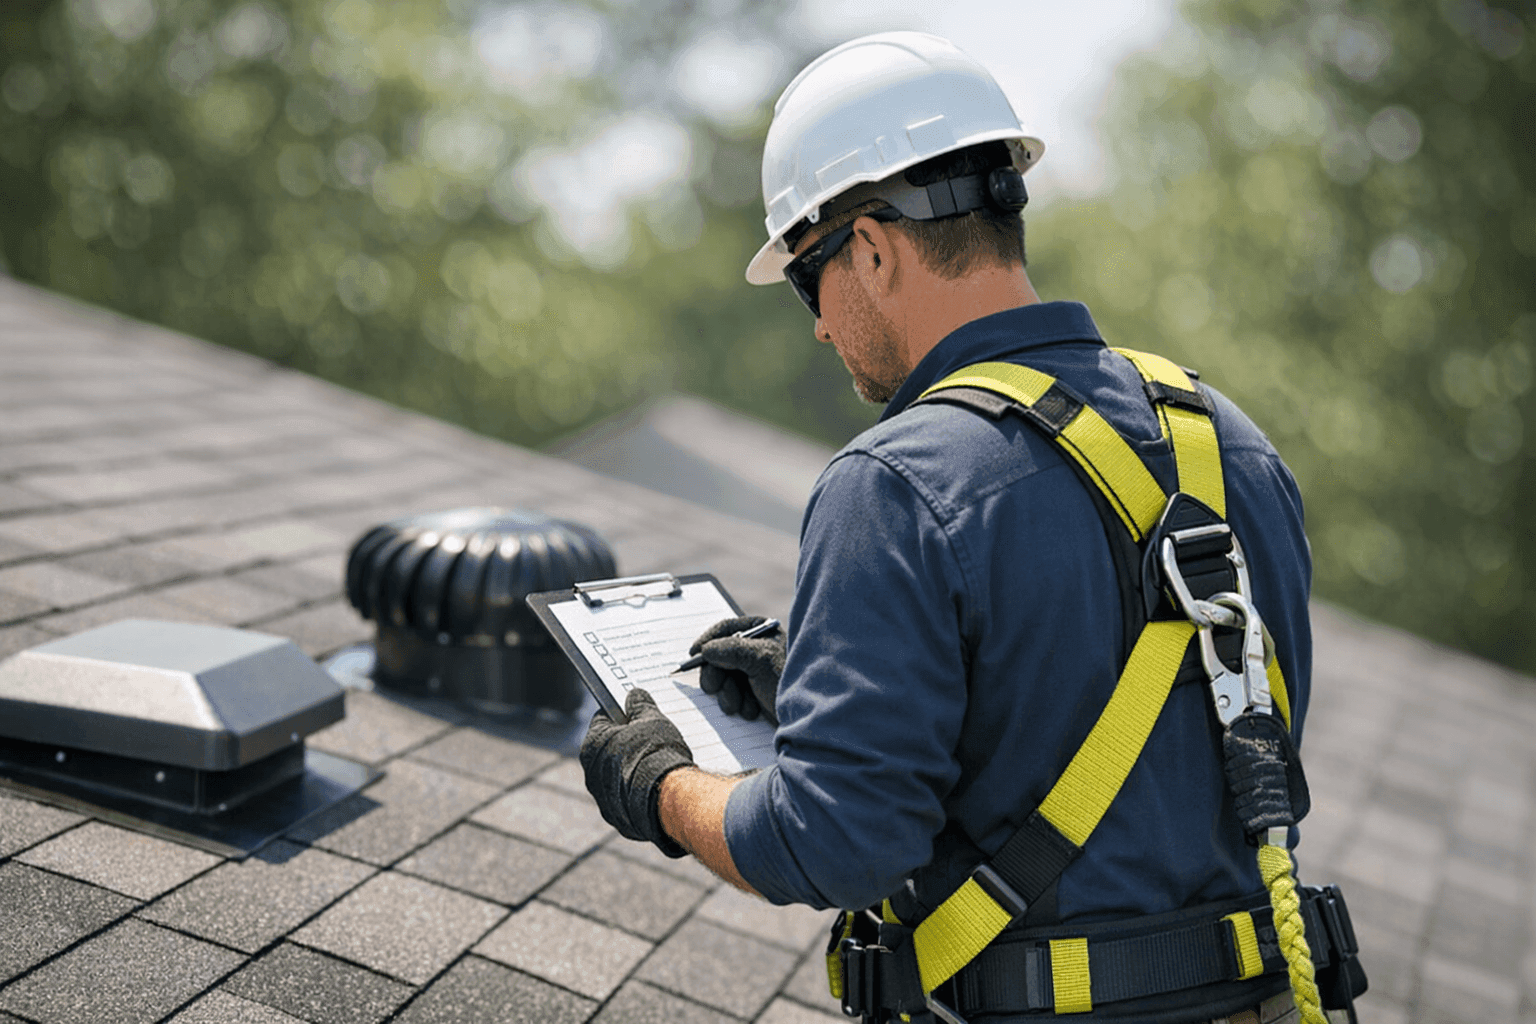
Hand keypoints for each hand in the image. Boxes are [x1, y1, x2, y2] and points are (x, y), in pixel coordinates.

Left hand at [580, 688, 693, 856]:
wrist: (670, 798)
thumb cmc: (657, 754)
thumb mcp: (652, 719)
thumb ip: (640, 705)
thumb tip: (634, 696)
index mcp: (592, 745)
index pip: (602, 719)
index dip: (621, 713)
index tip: (636, 712)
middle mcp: (591, 774)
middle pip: (609, 750)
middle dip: (627, 744)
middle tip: (650, 738)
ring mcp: (604, 800)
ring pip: (618, 777)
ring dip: (632, 770)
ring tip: (658, 765)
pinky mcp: (619, 819)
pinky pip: (628, 801)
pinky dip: (639, 794)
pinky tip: (659, 788)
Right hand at [690, 615, 786, 724]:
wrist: (809, 719)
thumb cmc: (789, 682)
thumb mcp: (760, 660)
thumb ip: (731, 650)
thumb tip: (706, 649)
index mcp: (761, 632)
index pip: (726, 629)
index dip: (707, 641)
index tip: (694, 655)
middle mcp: (757, 649)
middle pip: (719, 656)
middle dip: (717, 675)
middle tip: (713, 688)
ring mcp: (755, 672)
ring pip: (723, 678)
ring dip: (728, 694)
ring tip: (742, 705)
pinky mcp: (754, 693)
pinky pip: (732, 695)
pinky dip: (737, 704)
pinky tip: (751, 711)